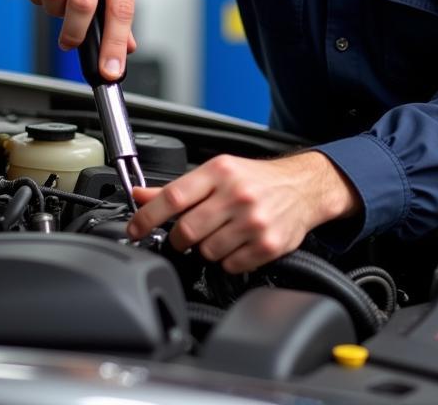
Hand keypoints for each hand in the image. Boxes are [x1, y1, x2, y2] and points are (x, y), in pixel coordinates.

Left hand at [125, 151, 361, 272]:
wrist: (302, 187)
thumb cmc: (256, 180)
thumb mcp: (218, 172)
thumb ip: (178, 187)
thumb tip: (140, 195)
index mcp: (220, 171)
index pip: (174, 196)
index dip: (147, 216)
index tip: (135, 229)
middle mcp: (237, 194)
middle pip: (187, 231)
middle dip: (180, 238)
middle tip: (187, 234)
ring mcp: (253, 221)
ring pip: (206, 252)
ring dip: (206, 249)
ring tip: (221, 233)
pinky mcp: (267, 245)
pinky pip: (229, 266)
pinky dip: (228, 260)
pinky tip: (238, 243)